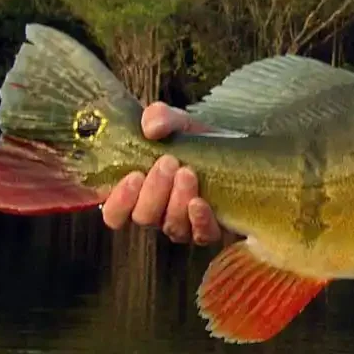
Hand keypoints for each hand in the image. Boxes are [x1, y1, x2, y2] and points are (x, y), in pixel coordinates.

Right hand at [101, 102, 221, 244]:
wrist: (238, 153)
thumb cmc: (198, 142)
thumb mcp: (178, 123)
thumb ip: (160, 117)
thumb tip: (151, 128)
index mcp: (140, 193)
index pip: (115, 213)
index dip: (118, 202)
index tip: (133, 176)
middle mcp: (158, 213)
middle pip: (143, 217)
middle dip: (153, 190)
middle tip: (168, 162)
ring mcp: (184, 225)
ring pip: (171, 227)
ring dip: (176, 200)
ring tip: (187, 172)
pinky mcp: (211, 230)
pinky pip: (200, 236)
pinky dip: (199, 220)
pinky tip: (200, 201)